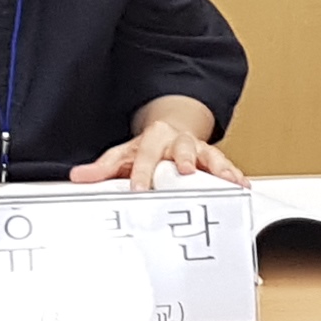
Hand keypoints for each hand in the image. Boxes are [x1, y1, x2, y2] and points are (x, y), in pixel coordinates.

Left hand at [73, 100, 244, 190]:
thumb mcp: (123, 154)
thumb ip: (103, 168)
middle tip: (185, 171)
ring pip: (210, 155)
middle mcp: (178, 141)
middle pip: (182, 149)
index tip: (139, 188)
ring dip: (218, 168)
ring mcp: (199, 150)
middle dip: (184, 160)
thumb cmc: (147, 149)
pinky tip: (242, 186)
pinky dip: (235, 176)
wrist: (170, 131)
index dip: (142, 172)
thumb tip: (78, 176)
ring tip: (227, 181)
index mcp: (154, 139)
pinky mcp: (214, 160)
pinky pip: (227, 166)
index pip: (146, 155)